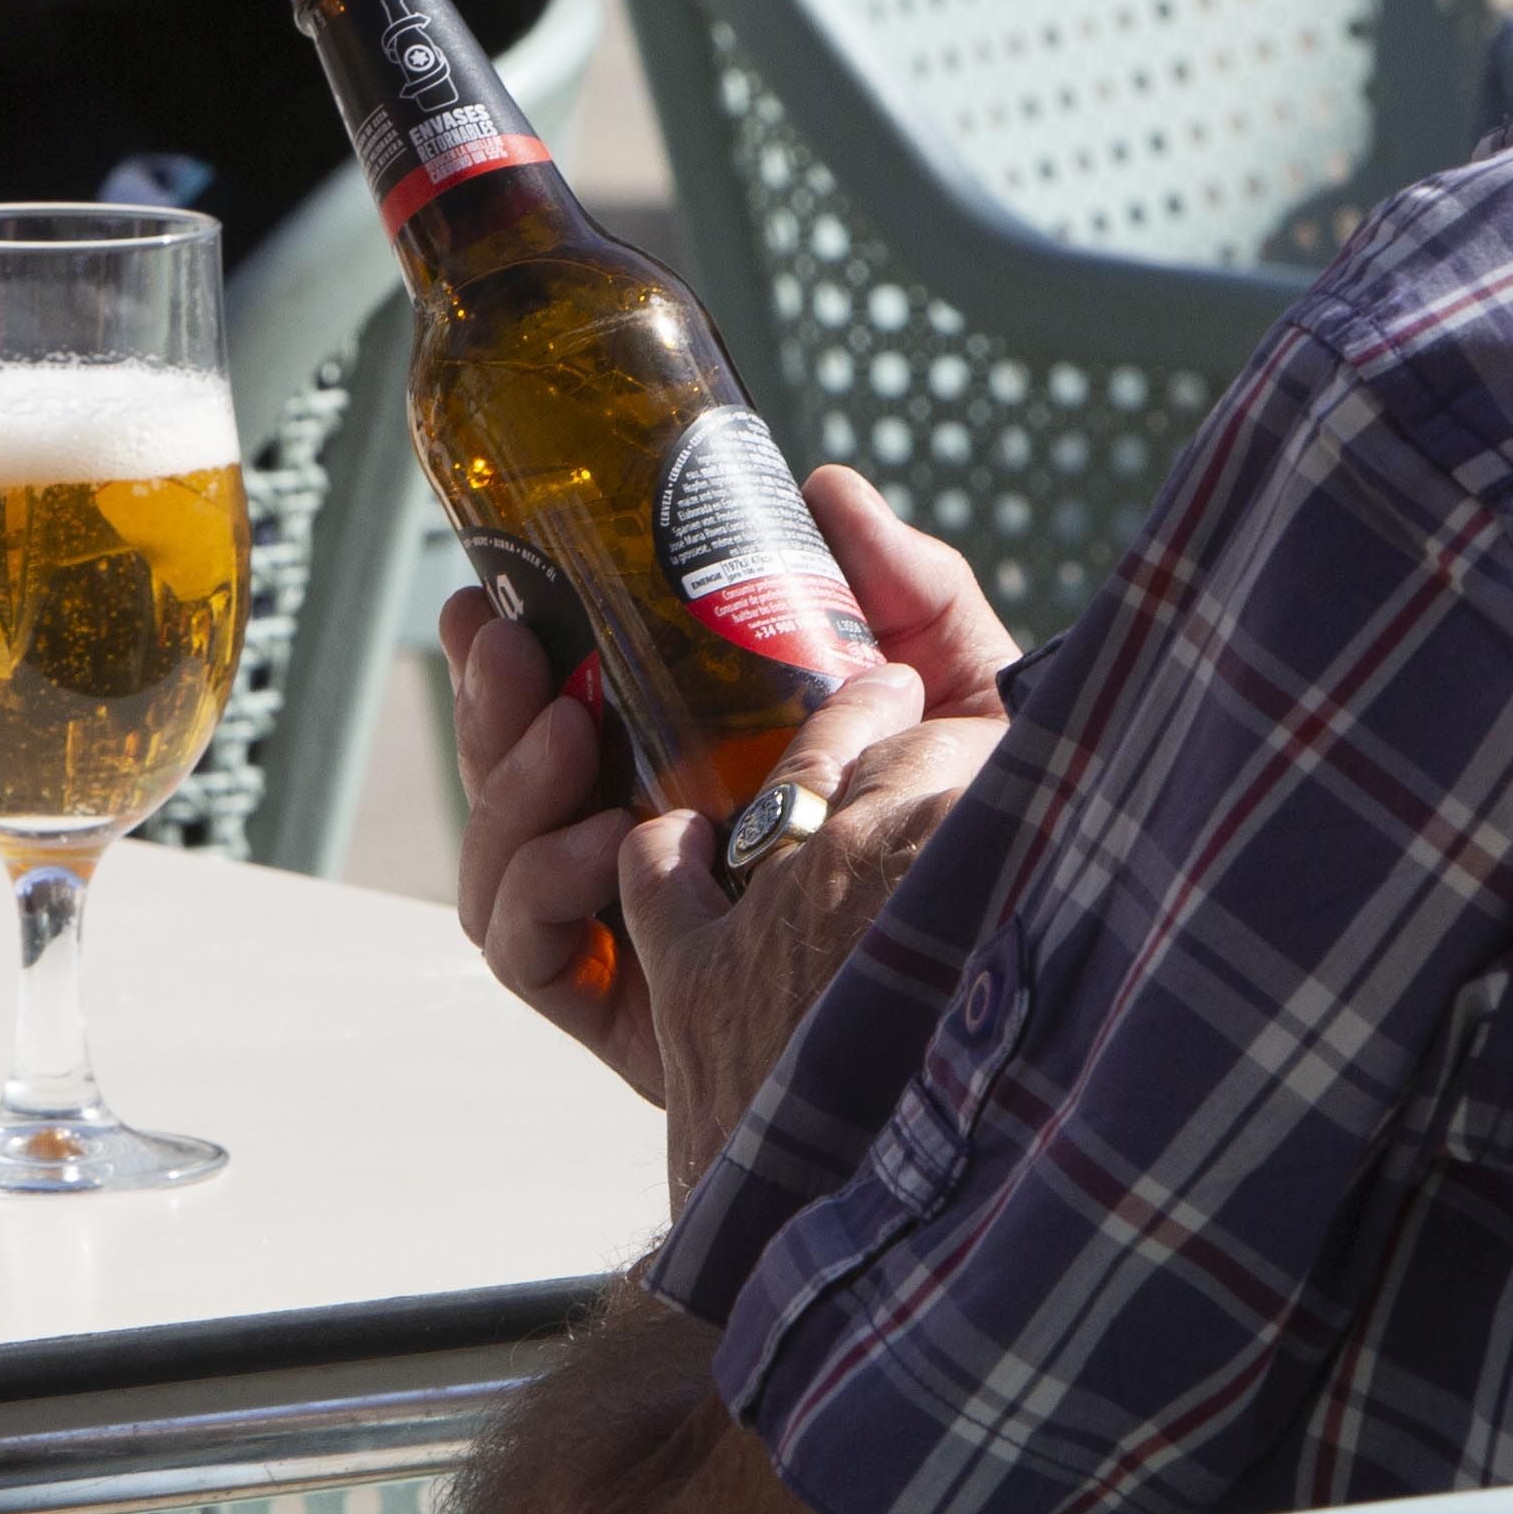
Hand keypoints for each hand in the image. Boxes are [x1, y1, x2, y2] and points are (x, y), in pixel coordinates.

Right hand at [446, 467, 1021, 1140]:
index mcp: (687, 781)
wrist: (1023, 981)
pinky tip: (603, 837)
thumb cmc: (983, 840)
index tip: (489, 592)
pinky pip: (530, 957)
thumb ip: (904, 595)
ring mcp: (627, 942)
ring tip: (568, 728)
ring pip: (500, 867)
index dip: (506, 662)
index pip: (559, 716)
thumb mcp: (955, 698)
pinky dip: (540, 889)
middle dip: (488, 709)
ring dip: (507, 790)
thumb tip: (827, 492)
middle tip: (511, 639)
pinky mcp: (630, 1021)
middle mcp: (642, 859)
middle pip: (511, 786)